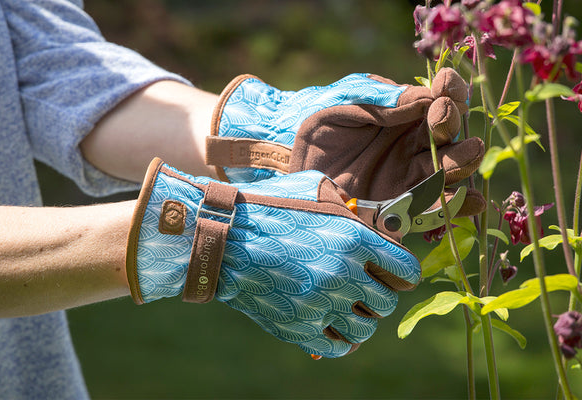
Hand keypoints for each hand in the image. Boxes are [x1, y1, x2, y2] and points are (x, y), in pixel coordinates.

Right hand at [126, 158, 420, 357]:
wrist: (222, 236)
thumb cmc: (268, 206)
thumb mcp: (314, 187)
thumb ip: (349, 205)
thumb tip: (372, 222)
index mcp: (354, 239)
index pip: (406, 272)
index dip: (404, 274)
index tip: (396, 275)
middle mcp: (343, 274)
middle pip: (387, 303)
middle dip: (380, 295)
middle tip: (365, 288)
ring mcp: (320, 305)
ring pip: (367, 329)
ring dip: (361, 318)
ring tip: (348, 307)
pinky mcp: (298, 328)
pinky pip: (338, 348)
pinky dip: (342, 339)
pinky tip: (333, 325)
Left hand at [206, 68, 483, 216]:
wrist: (286, 160)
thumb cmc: (318, 122)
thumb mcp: (346, 101)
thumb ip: (382, 99)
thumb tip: (426, 96)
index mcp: (407, 112)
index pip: (443, 97)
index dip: (452, 91)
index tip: (445, 85)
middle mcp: (415, 143)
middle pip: (452, 135)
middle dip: (453, 125)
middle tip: (439, 118)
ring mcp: (410, 176)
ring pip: (450, 171)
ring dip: (462, 162)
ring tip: (465, 154)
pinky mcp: (400, 207)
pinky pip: (434, 209)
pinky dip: (456, 207)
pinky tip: (470, 202)